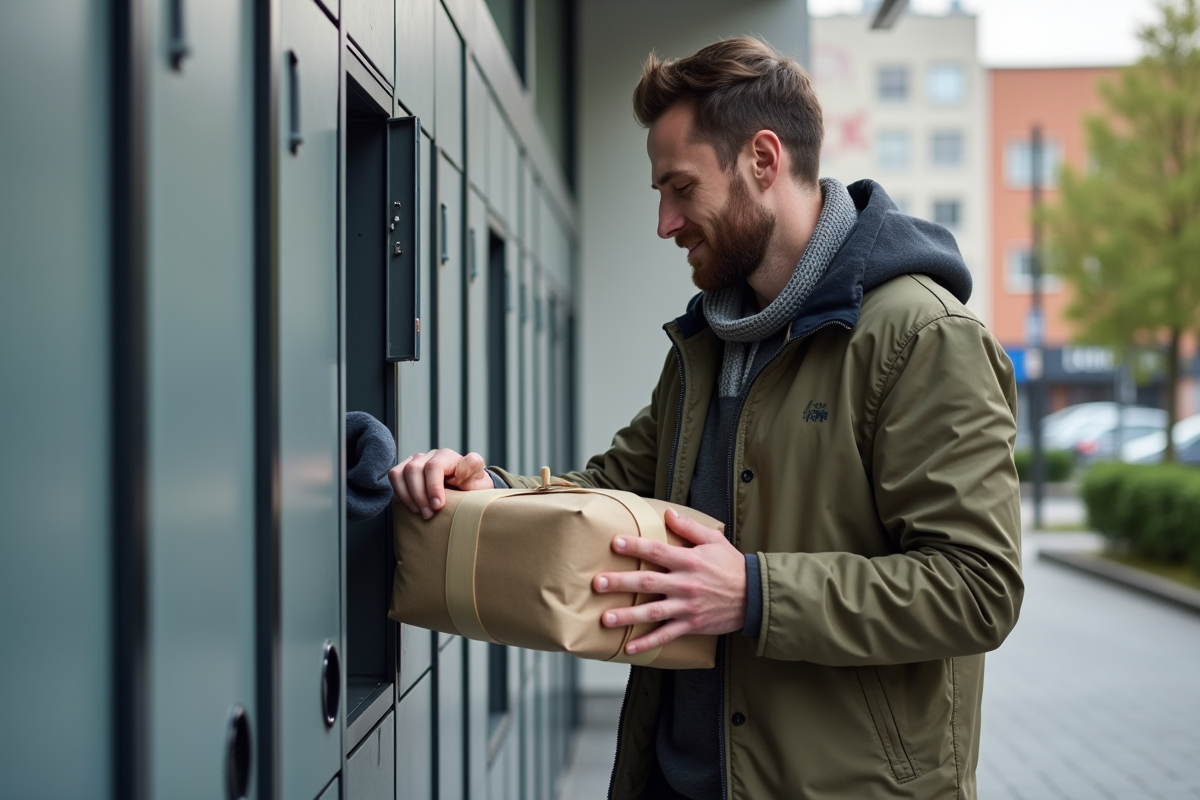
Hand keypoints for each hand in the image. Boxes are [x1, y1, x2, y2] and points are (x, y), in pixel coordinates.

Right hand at [389, 449, 493, 518]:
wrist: (465, 490)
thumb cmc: (472, 486)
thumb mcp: (479, 479)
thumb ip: (474, 468)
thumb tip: (469, 459)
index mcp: (447, 456)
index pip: (433, 466)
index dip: (433, 487)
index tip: (437, 506)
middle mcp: (429, 456)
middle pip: (414, 469)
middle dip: (419, 495)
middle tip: (428, 514)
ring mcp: (416, 462)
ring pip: (400, 473)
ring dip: (407, 495)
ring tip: (419, 512)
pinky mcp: (405, 471)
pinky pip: (394, 477)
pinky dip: (400, 493)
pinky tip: (412, 506)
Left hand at [592, 509, 746, 655]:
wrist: (754, 596)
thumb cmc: (732, 566)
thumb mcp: (714, 541)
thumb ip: (690, 528)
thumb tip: (668, 514)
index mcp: (689, 561)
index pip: (657, 551)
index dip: (636, 546)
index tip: (615, 543)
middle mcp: (685, 584)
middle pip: (648, 582)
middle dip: (621, 582)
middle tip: (598, 583)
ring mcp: (687, 606)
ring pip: (653, 612)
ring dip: (628, 616)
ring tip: (605, 618)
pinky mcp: (691, 624)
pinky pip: (666, 635)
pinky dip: (647, 642)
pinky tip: (629, 647)